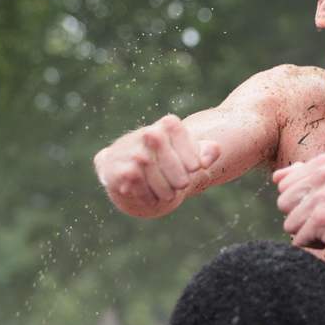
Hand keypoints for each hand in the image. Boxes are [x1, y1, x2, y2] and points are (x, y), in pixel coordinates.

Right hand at [94, 115, 221, 215]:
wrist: (134, 170)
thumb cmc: (171, 164)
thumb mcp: (192, 156)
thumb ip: (207, 152)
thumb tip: (210, 156)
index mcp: (167, 125)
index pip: (175, 128)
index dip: (188, 150)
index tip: (196, 168)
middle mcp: (146, 132)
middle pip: (158, 143)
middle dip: (174, 170)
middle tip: (183, 186)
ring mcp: (128, 148)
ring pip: (144, 161)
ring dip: (160, 184)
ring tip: (168, 195)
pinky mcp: (113, 166)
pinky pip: (129, 175)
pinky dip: (143, 191)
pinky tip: (152, 199)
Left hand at [273, 153, 324, 263]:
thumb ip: (304, 178)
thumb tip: (276, 176)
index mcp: (324, 162)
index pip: (283, 185)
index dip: (301, 202)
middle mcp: (323, 173)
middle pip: (282, 203)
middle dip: (300, 217)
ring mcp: (323, 195)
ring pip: (289, 224)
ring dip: (308, 233)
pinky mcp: (322, 218)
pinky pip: (298, 240)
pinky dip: (314, 245)